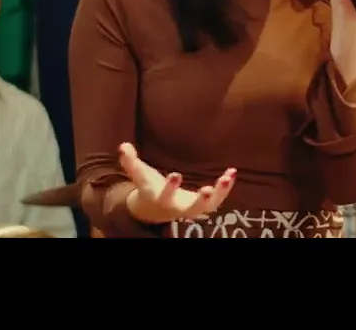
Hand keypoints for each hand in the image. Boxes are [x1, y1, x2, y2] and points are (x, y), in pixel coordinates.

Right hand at [118, 142, 236, 224]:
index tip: (176, 175)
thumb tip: (123, 146)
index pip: (163, 195)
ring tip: (227, 177)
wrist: (153, 209)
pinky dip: (225, 188)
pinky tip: (231, 172)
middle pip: (190, 209)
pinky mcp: (202, 206)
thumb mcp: (138, 175)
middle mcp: (177, 207)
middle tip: (207, 190)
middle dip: (199, 201)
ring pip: (208, 207)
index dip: (170, 187)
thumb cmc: (147, 187)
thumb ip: (130, 161)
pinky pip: (217, 200)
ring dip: (220, 194)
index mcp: (160, 199)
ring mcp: (191, 208)